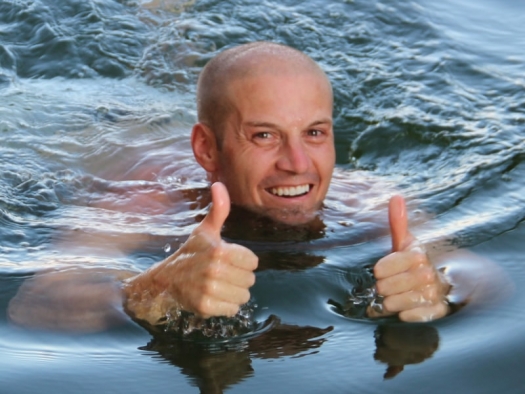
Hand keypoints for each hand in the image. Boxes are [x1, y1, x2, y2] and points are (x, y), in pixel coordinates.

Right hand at [123, 182, 257, 324]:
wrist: (167, 278)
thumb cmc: (192, 251)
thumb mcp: (206, 230)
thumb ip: (219, 209)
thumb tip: (219, 184)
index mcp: (220, 251)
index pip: (253, 262)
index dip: (243, 261)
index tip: (229, 259)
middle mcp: (215, 271)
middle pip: (250, 280)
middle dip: (239, 277)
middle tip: (223, 273)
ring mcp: (209, 291)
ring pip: (243, 297)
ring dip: (234, 292)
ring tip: (220, 285)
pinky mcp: (205, 307)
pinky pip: (232, 310)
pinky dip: (226, 305)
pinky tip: (215, 296)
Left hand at [369, 195, 449, 321]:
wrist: (448, 281)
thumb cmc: (416, 262)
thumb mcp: (406, 243)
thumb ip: (398, 223)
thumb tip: (395, 197)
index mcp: (416, 255)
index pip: (381, 270)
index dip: (380, 272)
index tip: (383, 270)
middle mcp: (426, 274)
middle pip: (384, 288)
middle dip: (384, 288)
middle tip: (392, 284)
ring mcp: (432, 294)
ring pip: (393, 304)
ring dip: (391, 302)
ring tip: (399, 295)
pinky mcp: (436, 312)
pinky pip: (408, 317)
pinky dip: (403, 314)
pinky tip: (408, 306)